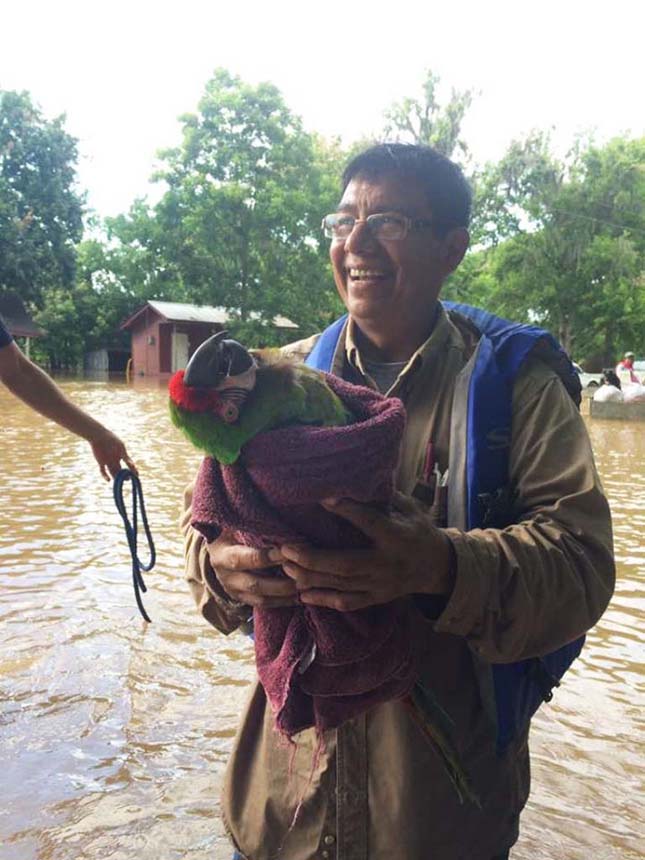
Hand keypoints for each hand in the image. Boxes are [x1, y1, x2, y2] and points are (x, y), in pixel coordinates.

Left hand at [89, 427, 136, 480]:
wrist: (99, 435)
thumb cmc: (111, 439)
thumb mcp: (120, 446)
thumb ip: (125, 456)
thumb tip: (131, 465)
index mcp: (121, 454)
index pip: (129, 463)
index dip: (133, 469)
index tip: (136, 475)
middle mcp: (115, 459)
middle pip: (121, 470)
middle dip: (125, 476)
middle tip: (128, 479)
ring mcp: (108, 461)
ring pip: (113, 472)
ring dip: (117, 477)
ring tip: (120, 481)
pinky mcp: (101, 462)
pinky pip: (103, 471)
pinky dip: (105, 476)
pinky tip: (108, 480)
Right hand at [206, 532, 298, 607]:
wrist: (218, 549)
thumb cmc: (233, 531)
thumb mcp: (237, 526)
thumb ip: (254, 526)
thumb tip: (282, 524)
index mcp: (222, 554)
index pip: (246, 558)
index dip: (268, 557)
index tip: (289, 553)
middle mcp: (226, 576)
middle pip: (255, 584)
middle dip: (281, 583)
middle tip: (303, 576)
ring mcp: (233, 591)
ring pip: (261, 598)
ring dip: (285, 595)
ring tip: (305, 588)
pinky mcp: (242, 599)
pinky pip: (263, 605)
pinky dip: (282, 602)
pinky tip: (299, 597)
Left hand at [279, 492, 454, 611]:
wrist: (437, 567)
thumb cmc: (418, 530)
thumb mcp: (409, 509)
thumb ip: (384, 497)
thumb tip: (356, 476)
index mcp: (398, 537)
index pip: (371, 523)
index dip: (348, 510)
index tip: (323, 498)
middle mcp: (388, 564)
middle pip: (347, 565)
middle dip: (314, 558)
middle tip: (287, 548)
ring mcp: (381, 585)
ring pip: (342, 585)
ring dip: (311, 577)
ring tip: (286, 566)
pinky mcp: (376, 598)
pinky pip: (347, 602)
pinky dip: (323, 599)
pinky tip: (302, 592)